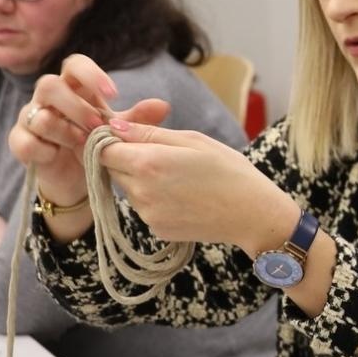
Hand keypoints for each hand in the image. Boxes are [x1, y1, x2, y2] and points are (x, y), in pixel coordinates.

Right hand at [7, 54, 170, 205]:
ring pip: (38, 115)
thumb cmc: (97, 144)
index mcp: (74, 88)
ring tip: (83, 145)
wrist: (77, 179)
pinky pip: (25, 141)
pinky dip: (45, 149)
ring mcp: (30, 118)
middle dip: (76, 107)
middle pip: (49, 85)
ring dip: (64, 131)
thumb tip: (163, 105)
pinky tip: (59, 156)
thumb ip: (138, 119)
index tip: (115, 94)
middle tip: (98, 127)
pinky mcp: (20, 142)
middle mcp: (48, 98)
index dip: (91, 74)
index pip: (74, 64)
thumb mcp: (120, 132)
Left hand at [97, 118, 297, 250]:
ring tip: (180, 180)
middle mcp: (141, 191)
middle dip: (129, 160)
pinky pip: (144, 208)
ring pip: (128, 189)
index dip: (113, 141)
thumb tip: (114, 127)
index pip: (103, 149)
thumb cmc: (230, 171)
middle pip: (113, 170)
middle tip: (165, 158)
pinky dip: (156, 201)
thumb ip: (149, 132)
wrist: (254, 214)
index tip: (132, 139)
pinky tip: (184, 198)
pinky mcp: (156, 229)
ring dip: (143, 181)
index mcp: (148, 162)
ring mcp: (147, 214)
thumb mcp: (194, 140)